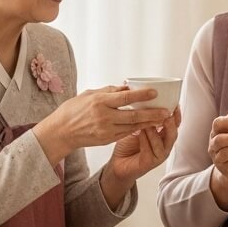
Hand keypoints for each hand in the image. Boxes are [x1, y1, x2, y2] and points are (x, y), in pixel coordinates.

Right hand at [34, 86, 171, 164]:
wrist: (60, 132)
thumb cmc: (72, 110)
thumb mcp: (88, 94)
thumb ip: (109, 91)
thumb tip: (127, 87)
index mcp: (99, 102)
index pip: (125, 98)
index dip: (141, 95)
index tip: (155, 93)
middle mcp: (104, 117)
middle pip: (133, 115)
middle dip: (152, 113)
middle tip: (167, 111)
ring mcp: (106, 130)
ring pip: (133, 126)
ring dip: (149, 123)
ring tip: (163, 119)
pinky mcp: (107, 139)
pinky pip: (126, 133)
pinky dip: (138, 129)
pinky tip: (148, 126)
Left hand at [99, 107, 181, 208]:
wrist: (118, 164)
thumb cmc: (128, 146)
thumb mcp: (138, 128)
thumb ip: (144, 119)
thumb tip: (145, 101)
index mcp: (164, 136)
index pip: (175, 125)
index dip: (176, 115)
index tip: (174, 104)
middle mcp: (164, 146)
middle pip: (173, 134)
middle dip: (171, 123)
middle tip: (166, 113)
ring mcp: (158, 156)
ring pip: (162, 144)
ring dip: (156, 132)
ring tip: (150, 123)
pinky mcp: (149, 163)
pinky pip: (150, 151)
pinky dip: (145, 141)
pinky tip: (140, 132)